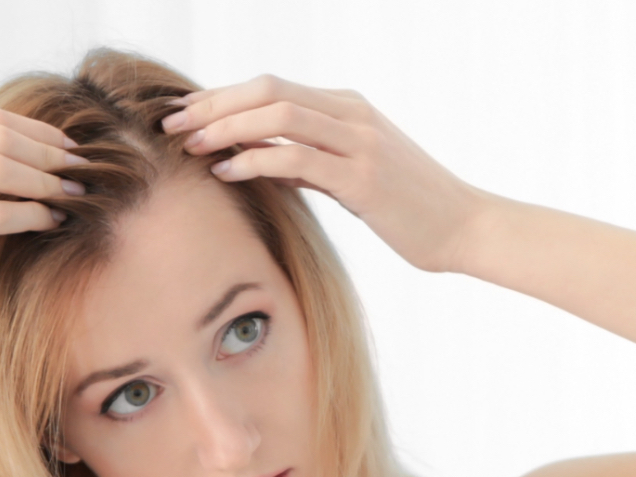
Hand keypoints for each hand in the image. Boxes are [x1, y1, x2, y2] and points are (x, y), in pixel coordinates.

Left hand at [161, 74, 490, 274]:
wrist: (463, 228)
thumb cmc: (410, 209)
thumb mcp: (355, 177)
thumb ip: (313, 162)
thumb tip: (264, 162)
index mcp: (349, 109)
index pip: (273, 89)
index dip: (223, 97)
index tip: (186, 114)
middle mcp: (352, 115)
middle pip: (268, 91)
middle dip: (214, 104)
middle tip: (172, 123)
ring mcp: (359, 142)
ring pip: (279, 115)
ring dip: (227, 128)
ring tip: (190, 145)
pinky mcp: (362, 178)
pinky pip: (297, 159)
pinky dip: (255, 161)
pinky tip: (226, 171)